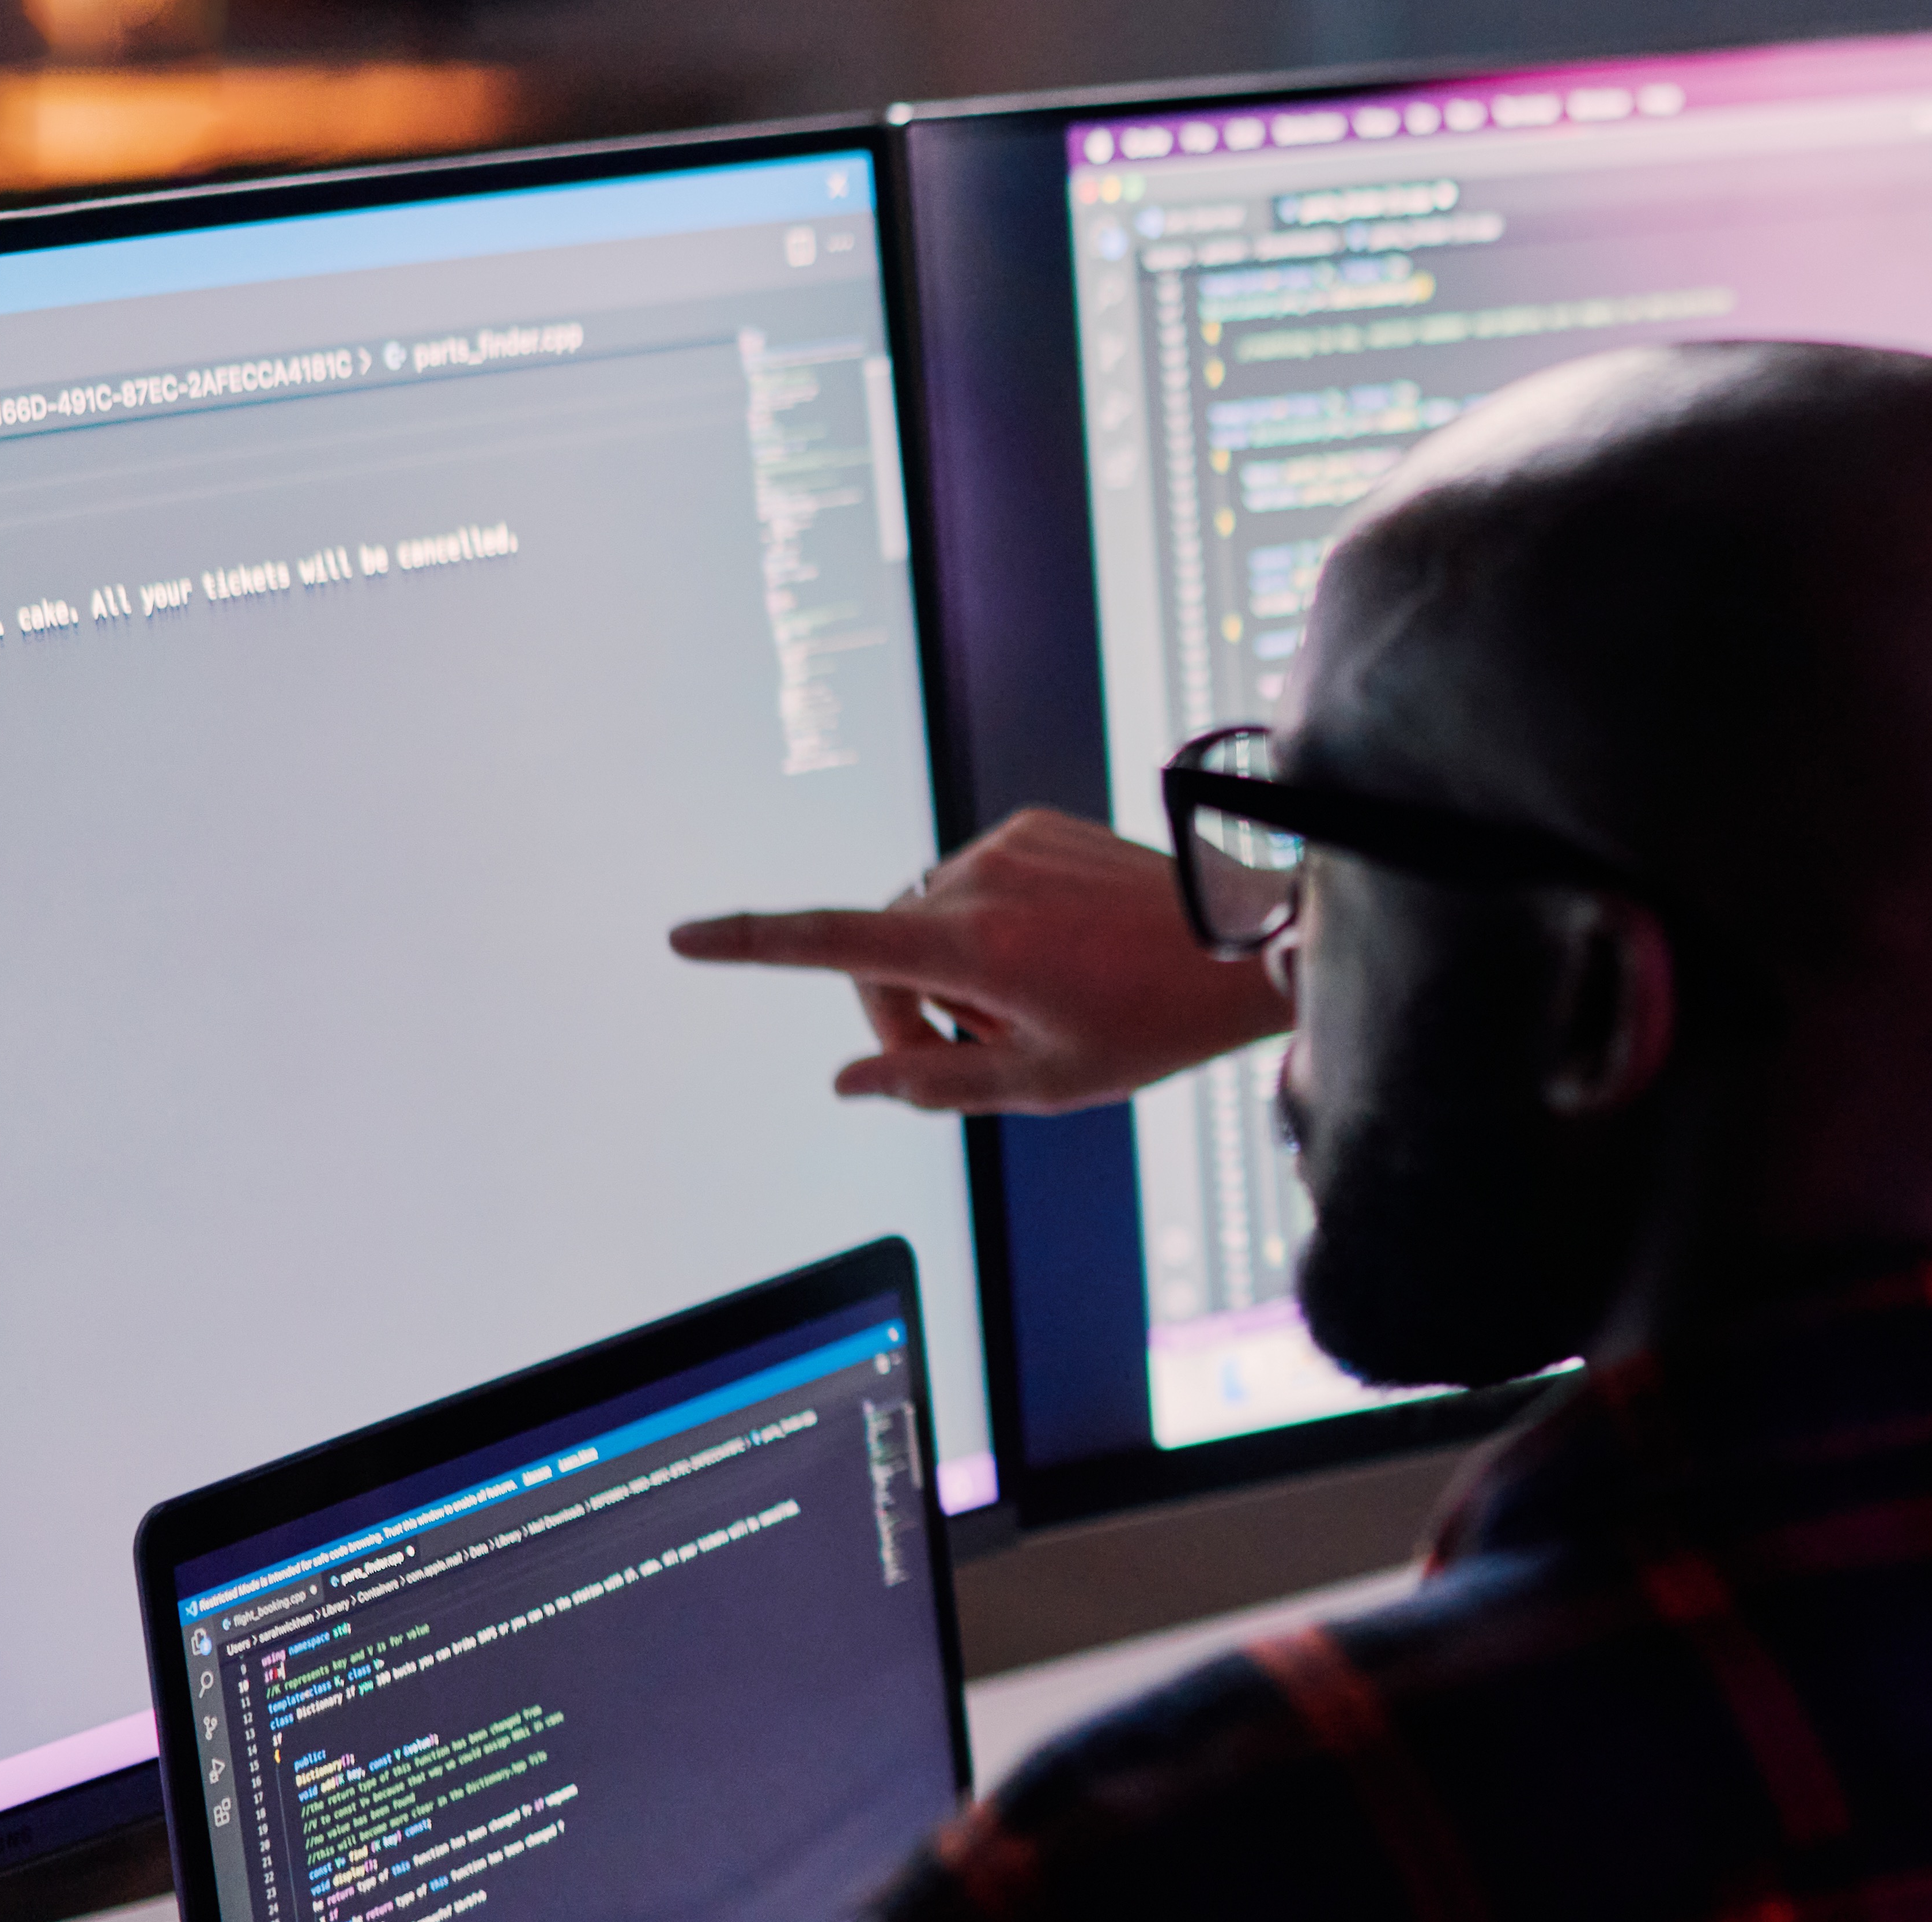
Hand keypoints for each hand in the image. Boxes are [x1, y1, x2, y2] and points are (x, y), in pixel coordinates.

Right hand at [671, 807, 1294, 1112]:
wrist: (1246, 945)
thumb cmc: (1155, 1022)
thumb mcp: (1044, 1082)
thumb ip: (934, 1083)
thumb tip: (852, 1080)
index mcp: (971, 946)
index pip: (828, 942)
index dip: (748, 944)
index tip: (685, 940)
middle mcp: (978, 880)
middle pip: (880, 950)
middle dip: (903, 1008)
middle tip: (970, 1056)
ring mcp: (1009, 845)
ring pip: (928, 918)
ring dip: (951, 968)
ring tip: (1030, 1007)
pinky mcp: (1038, 827)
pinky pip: (977, 884)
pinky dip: (990, 926)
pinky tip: (1055, 956)